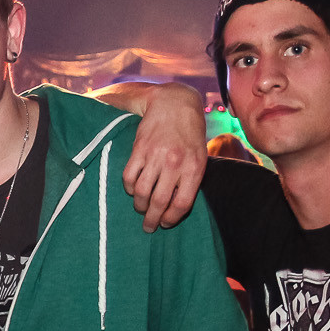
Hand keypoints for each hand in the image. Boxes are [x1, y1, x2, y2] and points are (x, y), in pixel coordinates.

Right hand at [121, 83, 206, 230]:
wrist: (175, 103)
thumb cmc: (190, 133)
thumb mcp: (200, 155)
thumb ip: (190, 179)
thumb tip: (176, 206)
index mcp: (193, 167)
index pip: (181, 204)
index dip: (171, 218)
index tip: (165, 223)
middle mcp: (175, 163)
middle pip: (159, 202)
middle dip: (152, 220)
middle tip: (148, 227)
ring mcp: (155, 156)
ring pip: (142, 192)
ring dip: (139, 206)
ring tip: (140, 208)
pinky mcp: (139, 149)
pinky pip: (129, 177)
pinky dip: (130, 188)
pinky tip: (134, 189)